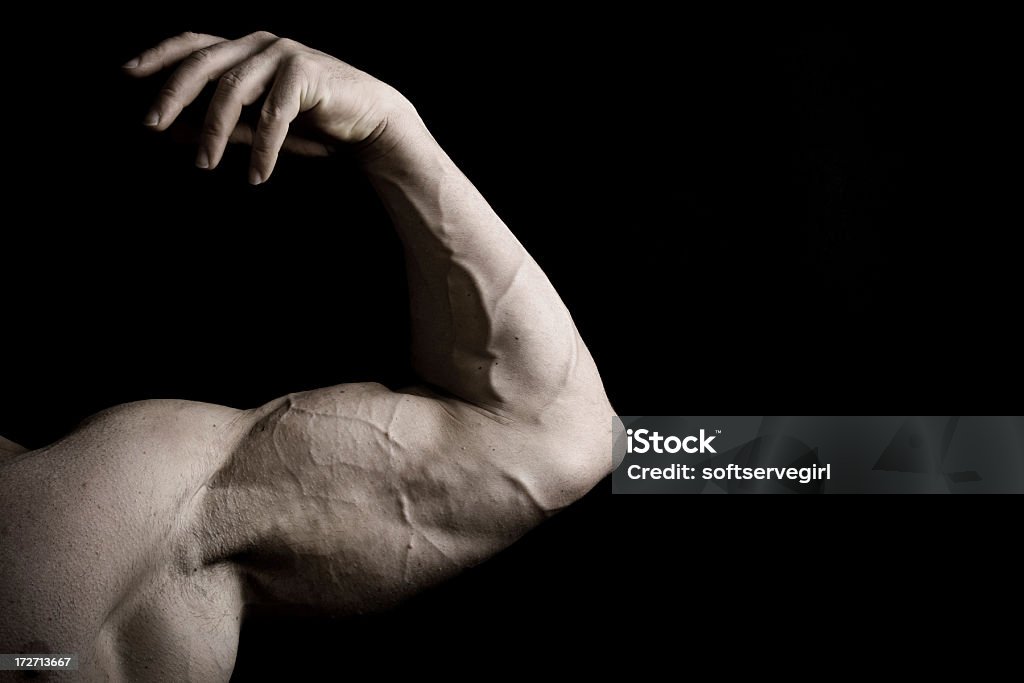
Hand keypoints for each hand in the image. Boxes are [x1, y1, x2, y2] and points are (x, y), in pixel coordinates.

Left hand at [124, 31, 410, 183]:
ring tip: (204, 163)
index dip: (159, 55)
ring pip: (233, 89)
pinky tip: (256, 175)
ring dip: (214, 131)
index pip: (194, 43)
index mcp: (247, 50)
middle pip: (204, 63)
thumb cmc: (315, 125)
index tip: (127, 73)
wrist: (372, 122)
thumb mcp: (260, 126)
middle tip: (151, 126)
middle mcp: (261, 45)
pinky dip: (263, 148)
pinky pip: (274, 114)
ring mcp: (284, 54)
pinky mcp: (306, 73)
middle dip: (173, 95)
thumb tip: (173, 134)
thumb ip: (223, 123)